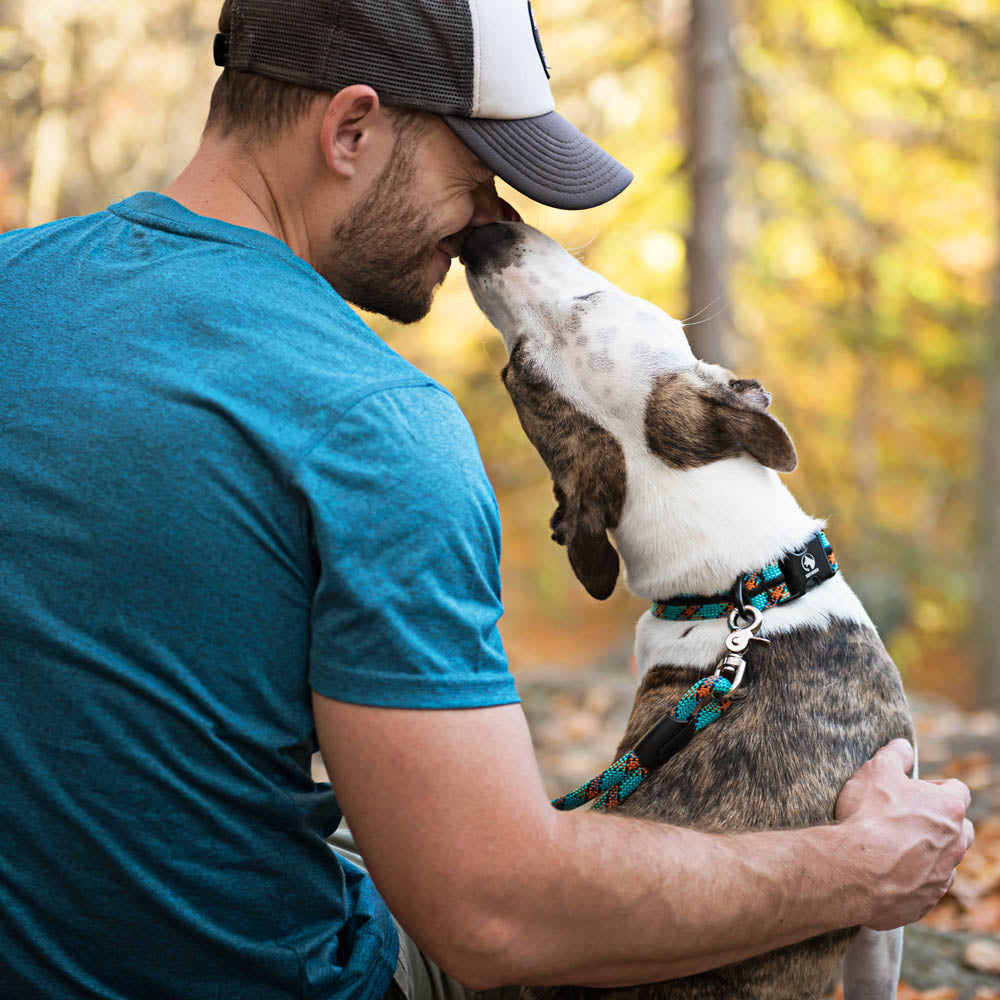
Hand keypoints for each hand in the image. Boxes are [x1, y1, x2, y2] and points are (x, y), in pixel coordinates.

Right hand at [835, 739, 973, 929]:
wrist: (854, 870)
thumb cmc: (868, 816)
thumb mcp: (876, 770)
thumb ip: (894, 754)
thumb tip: (903, 746)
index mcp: (948, 809)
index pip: (957, 790)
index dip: (935, 786)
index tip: (911, 789)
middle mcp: (955, 845)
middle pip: (960, 829)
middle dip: (940, 822)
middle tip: (907, 818)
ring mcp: (942, 876)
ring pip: (946, 860)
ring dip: (927, 852)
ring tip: (893, 847)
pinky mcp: (926, 901)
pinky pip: (926, 887)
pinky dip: (912, 878)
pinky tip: (886, 871)